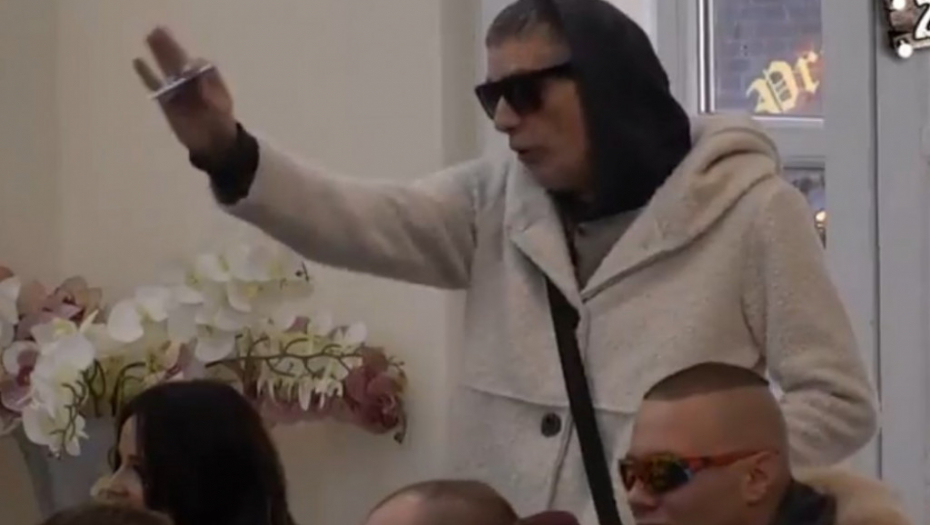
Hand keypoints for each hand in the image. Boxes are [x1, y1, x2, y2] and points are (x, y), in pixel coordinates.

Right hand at [134, 27, 237, 160]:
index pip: (199, 65)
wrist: (214, 144)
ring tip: (150, 36)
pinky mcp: (167, 102)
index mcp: (208, 80)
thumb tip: (197, 76)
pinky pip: (155, 85)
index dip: (193, 65)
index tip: (190, 68)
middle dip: (169, 47)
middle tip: (158, 30)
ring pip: (167, 69)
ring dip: (159, 54)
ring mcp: (178, 91)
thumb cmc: (221, 123)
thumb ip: (210, 90)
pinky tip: (138, 62)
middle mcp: (192, 82)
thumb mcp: (221, 106)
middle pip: (179, 61)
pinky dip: (147, 75)